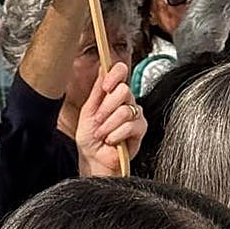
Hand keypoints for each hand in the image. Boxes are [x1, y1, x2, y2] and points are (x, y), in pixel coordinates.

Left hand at [76, 62, 146, 176]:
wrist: (95, 160)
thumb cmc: (91, 139)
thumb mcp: (88, 111)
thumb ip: (97, 90)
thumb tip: (102, 68)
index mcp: (112, 94)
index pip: (120, 71)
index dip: (114, 75)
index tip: (105, 87)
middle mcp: (126, 101)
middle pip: (124, 90)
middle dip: (106, 108)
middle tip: (98, 120)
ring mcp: (135, 114)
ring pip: (125, 110)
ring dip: (108, 125)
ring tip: (103, 134)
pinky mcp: (141, 129)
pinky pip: (130, 126)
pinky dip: (116, 134)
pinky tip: (111, 140)